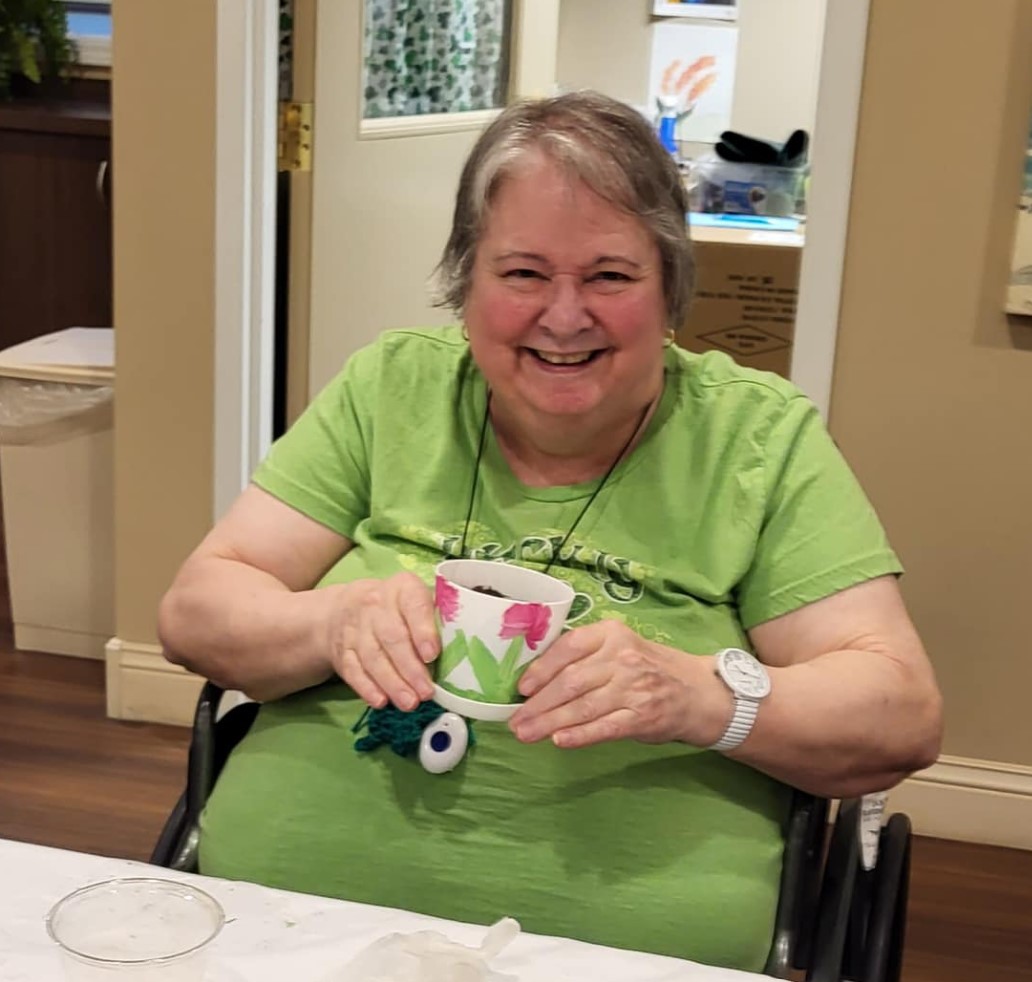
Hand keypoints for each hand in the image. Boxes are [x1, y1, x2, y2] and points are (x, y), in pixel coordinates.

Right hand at [326, 572, 438, 710]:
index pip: (413, 606)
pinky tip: (381, 701)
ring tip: (410, 703)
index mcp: (402, 588)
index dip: (423, 631)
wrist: (347, 606)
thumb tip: (463, 647)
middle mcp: (375, 605)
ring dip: (392, 683)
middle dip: (410, 668)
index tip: (432, 656)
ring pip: (373, 657)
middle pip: (392, 638)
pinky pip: (353, 671)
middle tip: (426, 692)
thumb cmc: (397, 607)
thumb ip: (437, 617)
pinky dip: (367, 688)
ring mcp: (355, 628)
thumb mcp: (417, 599)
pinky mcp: (342, 651)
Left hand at [507, 620, 730, 748]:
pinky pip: (604, 728)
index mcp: (612, 634)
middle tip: (515, 721)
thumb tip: (536, 678)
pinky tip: (559, 741)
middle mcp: (623, 657)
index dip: (542, 668)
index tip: (522, 688)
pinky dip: (579, 735)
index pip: (569, 646)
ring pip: (582, 707)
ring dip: (549, 722)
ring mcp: (634, 688)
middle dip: (538, 703)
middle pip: (571, 681)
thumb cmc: (649, 668)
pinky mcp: (642, 718)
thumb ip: (586, 656)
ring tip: (526, 734)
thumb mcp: (620, 648)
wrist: (698, 691)